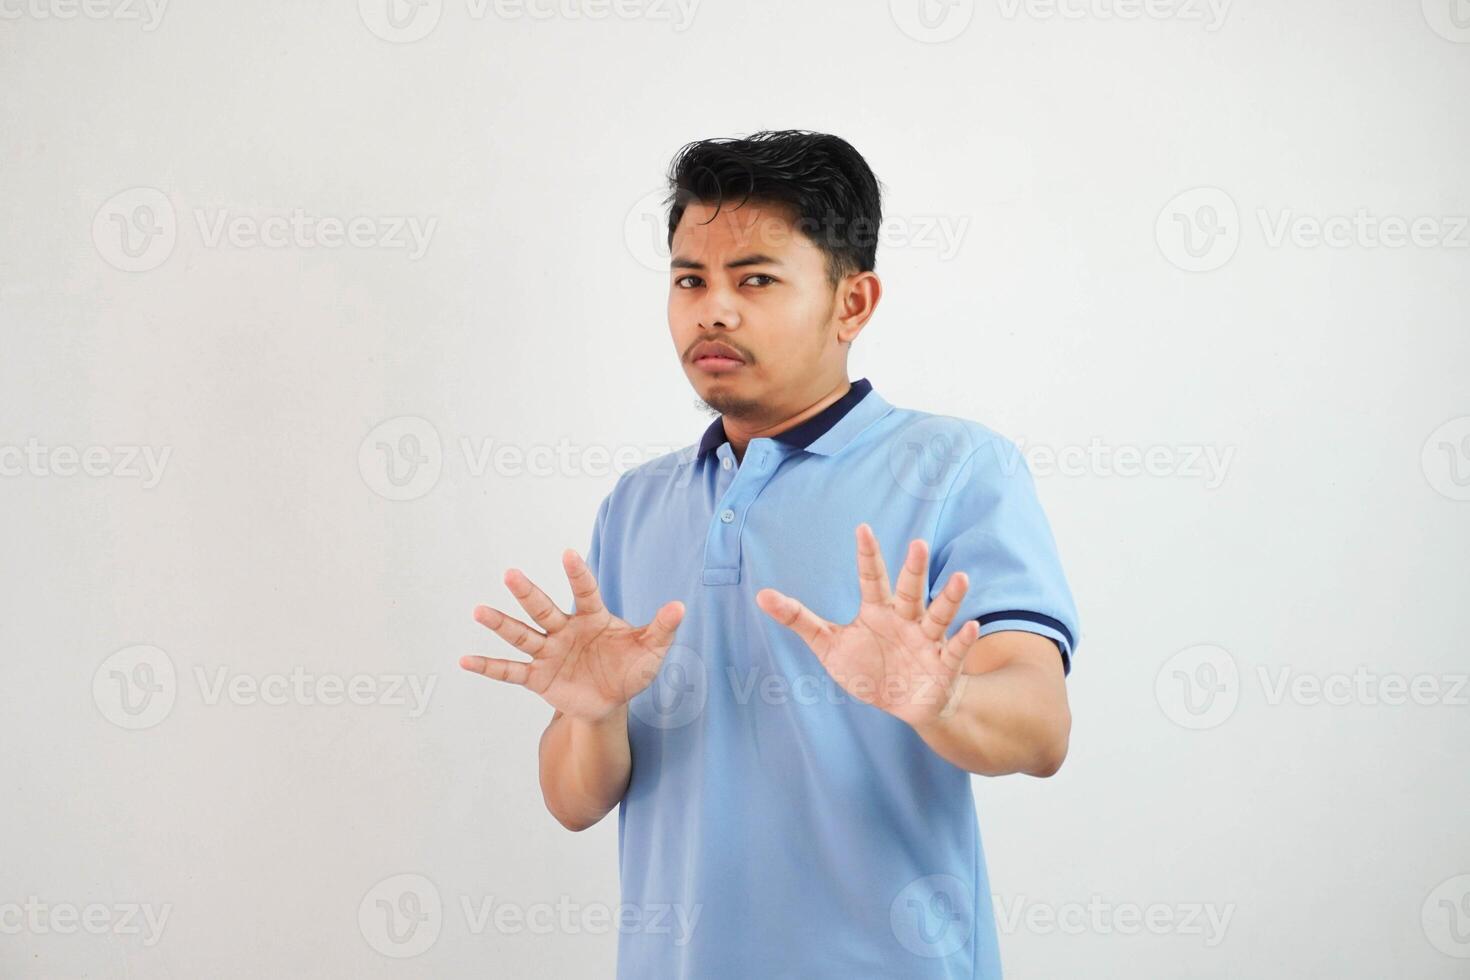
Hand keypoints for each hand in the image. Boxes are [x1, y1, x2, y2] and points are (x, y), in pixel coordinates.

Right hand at [461, 549, 684, 722]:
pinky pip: (510, 671)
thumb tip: (679, 606)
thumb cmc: (630, 669)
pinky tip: (465, 660)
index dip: (577, 573)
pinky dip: (489, 666)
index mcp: (592, 617)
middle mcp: (565, 629)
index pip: (584, 591)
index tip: (568, 553)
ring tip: (479, 610)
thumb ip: (662, 629)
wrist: (611, 702)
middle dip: (528, 593)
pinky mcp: (537, 677)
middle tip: (511, 573)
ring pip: (522, 635)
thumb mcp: (650, 652)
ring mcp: (548, 652)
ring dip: (501, 624)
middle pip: (543, 608)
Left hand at [754, 523, 979, 729]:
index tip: (862, 528)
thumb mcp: (828, 645)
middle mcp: (905, 619)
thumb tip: (761, 595)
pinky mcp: (942, 666)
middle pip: (910, 590)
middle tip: (918, 544)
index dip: (867, 555)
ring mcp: (926, 641)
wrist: (905, 703)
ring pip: (938, 615)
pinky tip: (971, 626)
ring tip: (961, 578)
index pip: (871, 578)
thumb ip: (799, 619)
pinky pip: (953, 651)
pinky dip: (963, 640)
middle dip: (914, 569)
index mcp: (878, 611)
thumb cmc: (868, 667)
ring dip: (949, 598)